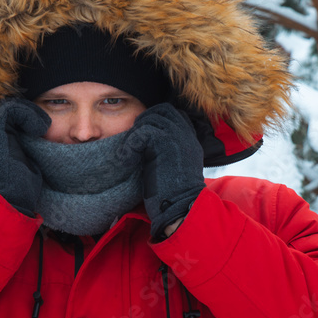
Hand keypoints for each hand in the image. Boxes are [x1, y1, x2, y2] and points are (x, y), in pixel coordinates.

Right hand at [0, 98, 50, 215]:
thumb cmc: (21, 190)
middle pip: (10, 112)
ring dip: (30, 113)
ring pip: (10, 107)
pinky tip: (39, 127)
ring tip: (43, 126)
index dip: (28, 119)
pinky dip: (27, 113)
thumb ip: (29, 150)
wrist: (8, 200)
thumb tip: (44, 141)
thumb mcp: (28, 164)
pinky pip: (10, 109)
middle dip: (30, 114)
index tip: (44, 129)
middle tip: (44, 125)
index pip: (11, 120)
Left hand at [122, 103, 204, 239]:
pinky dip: (131, 144)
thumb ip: (166, 150)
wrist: (180, 208)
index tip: (144, 135)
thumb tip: (145, 140)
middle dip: (145, 119)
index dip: (157, 119)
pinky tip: (126, 158)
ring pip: (152, 118)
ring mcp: (179, 137)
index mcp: (191, 140)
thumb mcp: (173, 166)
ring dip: (136, 132)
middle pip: (164, 109)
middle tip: (135, 138)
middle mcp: (187, 135)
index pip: (175, 114)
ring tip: (130, 150)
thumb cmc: (172, 194)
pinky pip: (143, 132)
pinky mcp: (166, 143)